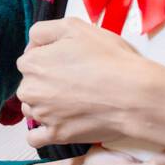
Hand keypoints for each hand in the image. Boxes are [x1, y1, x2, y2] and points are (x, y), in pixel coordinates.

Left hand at [16, 17, 146, 149]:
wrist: (134, 95)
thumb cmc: (109, 59)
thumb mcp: (74, 27)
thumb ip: (43, 31)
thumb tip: (32, 45)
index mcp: (32, 62)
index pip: (29, 58)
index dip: (50, 57)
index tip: (69, 60)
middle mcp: (30, 90)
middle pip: (30, 84)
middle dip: (46, 81)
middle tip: (76, 79)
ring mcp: (42, 114)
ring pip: (32, 108)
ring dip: (45, 105)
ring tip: (74, 100)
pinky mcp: (56, 135)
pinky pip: (35, 137)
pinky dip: (43, 130)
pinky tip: (58, 122)